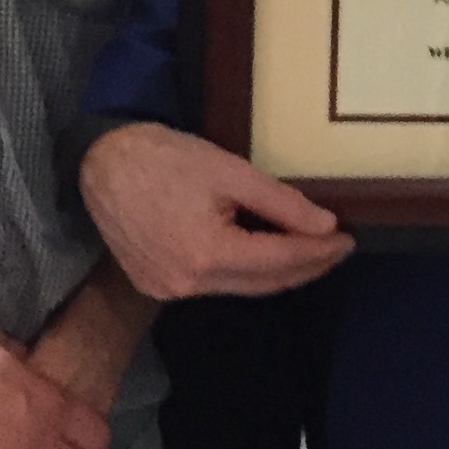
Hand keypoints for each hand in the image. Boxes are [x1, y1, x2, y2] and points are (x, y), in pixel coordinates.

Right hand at [79, 122, 354, 300]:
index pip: (280, 262)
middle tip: (336, 247)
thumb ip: (281, 203)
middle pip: (263, 284)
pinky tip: (263, 254)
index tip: (348, 239)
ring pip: (240, 288)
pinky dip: (243, 271)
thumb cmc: (164, 157)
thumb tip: (324, 226)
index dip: (318, 252)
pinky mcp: (155, 285)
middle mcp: (188, 284)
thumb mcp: (230, 170)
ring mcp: (168, 290)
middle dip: (305, 266)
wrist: (99, 162)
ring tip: (309, 250)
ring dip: (276, 271)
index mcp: (207, 254)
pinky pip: (214, 285)